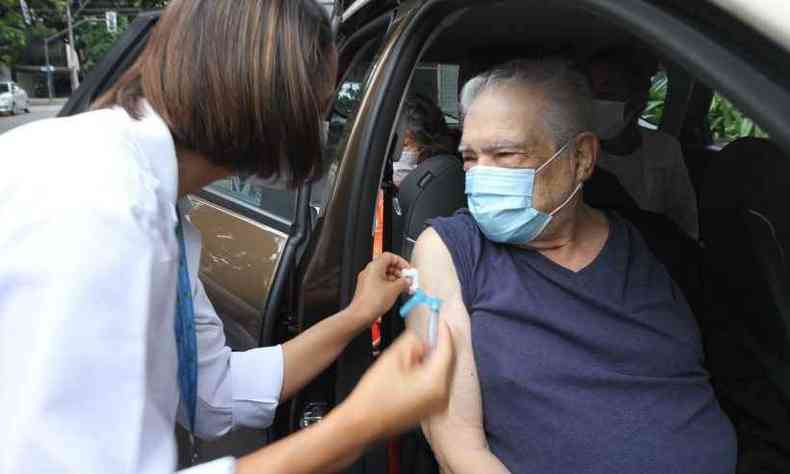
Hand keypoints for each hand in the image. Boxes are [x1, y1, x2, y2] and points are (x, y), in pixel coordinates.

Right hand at [337, 321, 455, 440]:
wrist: (361, 423)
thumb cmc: (375, 394)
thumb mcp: (393, 358)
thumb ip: (412, 342)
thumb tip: (422, 339)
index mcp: (435, 382)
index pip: (446, 350)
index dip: (443, 333)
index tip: (440, 321)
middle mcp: (442, 395)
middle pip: (447, 362)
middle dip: (439, 346)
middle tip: (430, 331)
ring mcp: (436, 406)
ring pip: (441, 374)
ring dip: (432, 360)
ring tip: (416, 350)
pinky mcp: (429, 410)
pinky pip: (435, 385)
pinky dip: (429, 373)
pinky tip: (414, 368)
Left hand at [348, 252, 410, 325]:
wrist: (361, 315)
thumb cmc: (372, 301)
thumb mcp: (394, 289)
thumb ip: (404, 282)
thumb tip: (408, 281)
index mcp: (375, 266)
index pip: (390, 256)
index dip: (401, 262)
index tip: (408, 270)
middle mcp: (369, 271)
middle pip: (387, 265)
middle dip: (399, 272)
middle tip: (407, 280)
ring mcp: (367, 280)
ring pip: (384, 275)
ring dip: (395, 280)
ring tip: (404, 288)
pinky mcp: (367, 289)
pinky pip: (380, 283)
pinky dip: (389, 286)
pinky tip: (395, 293)